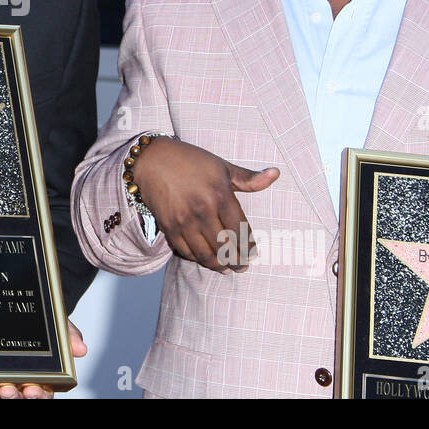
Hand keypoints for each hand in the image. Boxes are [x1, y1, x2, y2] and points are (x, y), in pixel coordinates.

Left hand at [0, 320, 86, 398]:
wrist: (18, 311)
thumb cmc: (43, 325)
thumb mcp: (58, 324)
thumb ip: (69, 335)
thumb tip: (81, 349)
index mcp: (47, 375)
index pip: (46, 391)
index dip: (41, 394)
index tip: (34, 389)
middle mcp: (28, 381)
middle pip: (27, 397)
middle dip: (21, 397)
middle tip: (14, 390)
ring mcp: (9, 380)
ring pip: (10, 396)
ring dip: (8, 396)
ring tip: (4, 389)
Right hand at [132, 137, 278, 271]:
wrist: (153, 160)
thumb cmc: (190, 160)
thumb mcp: (222, 166)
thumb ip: (248, 178)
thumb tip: (275, 174)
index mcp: (220, 195)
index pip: (240, 230)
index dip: (248, 245)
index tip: (253, 253)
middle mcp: (203, 211)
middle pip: (225, 247)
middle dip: (237, 260)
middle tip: (242, 266)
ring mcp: (184, 221)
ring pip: (206, 254)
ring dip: (218, 265)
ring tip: (226, 269)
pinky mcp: (169, 227)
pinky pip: (186, 251)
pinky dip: (197, 259)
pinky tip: (205, 259)